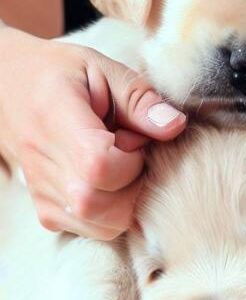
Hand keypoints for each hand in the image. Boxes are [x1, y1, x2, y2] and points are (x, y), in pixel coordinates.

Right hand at [0, 27, 185, 238]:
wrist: (9, 88)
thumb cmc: (63, 75)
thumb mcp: (103, 69)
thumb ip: (140, 99)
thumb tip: (175, 126)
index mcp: (55, 119)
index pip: (100, 168)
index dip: (131, 157)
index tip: (132, 135)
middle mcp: (42, 165)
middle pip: (105, 206)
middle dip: (136, 182)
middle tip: (130, 150)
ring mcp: (43, 195)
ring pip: (106, 225)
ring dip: (128, 199)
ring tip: (120, 164)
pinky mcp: (49, 214)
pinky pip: (96, 230)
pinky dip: (116, 210)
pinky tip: (110, 180)